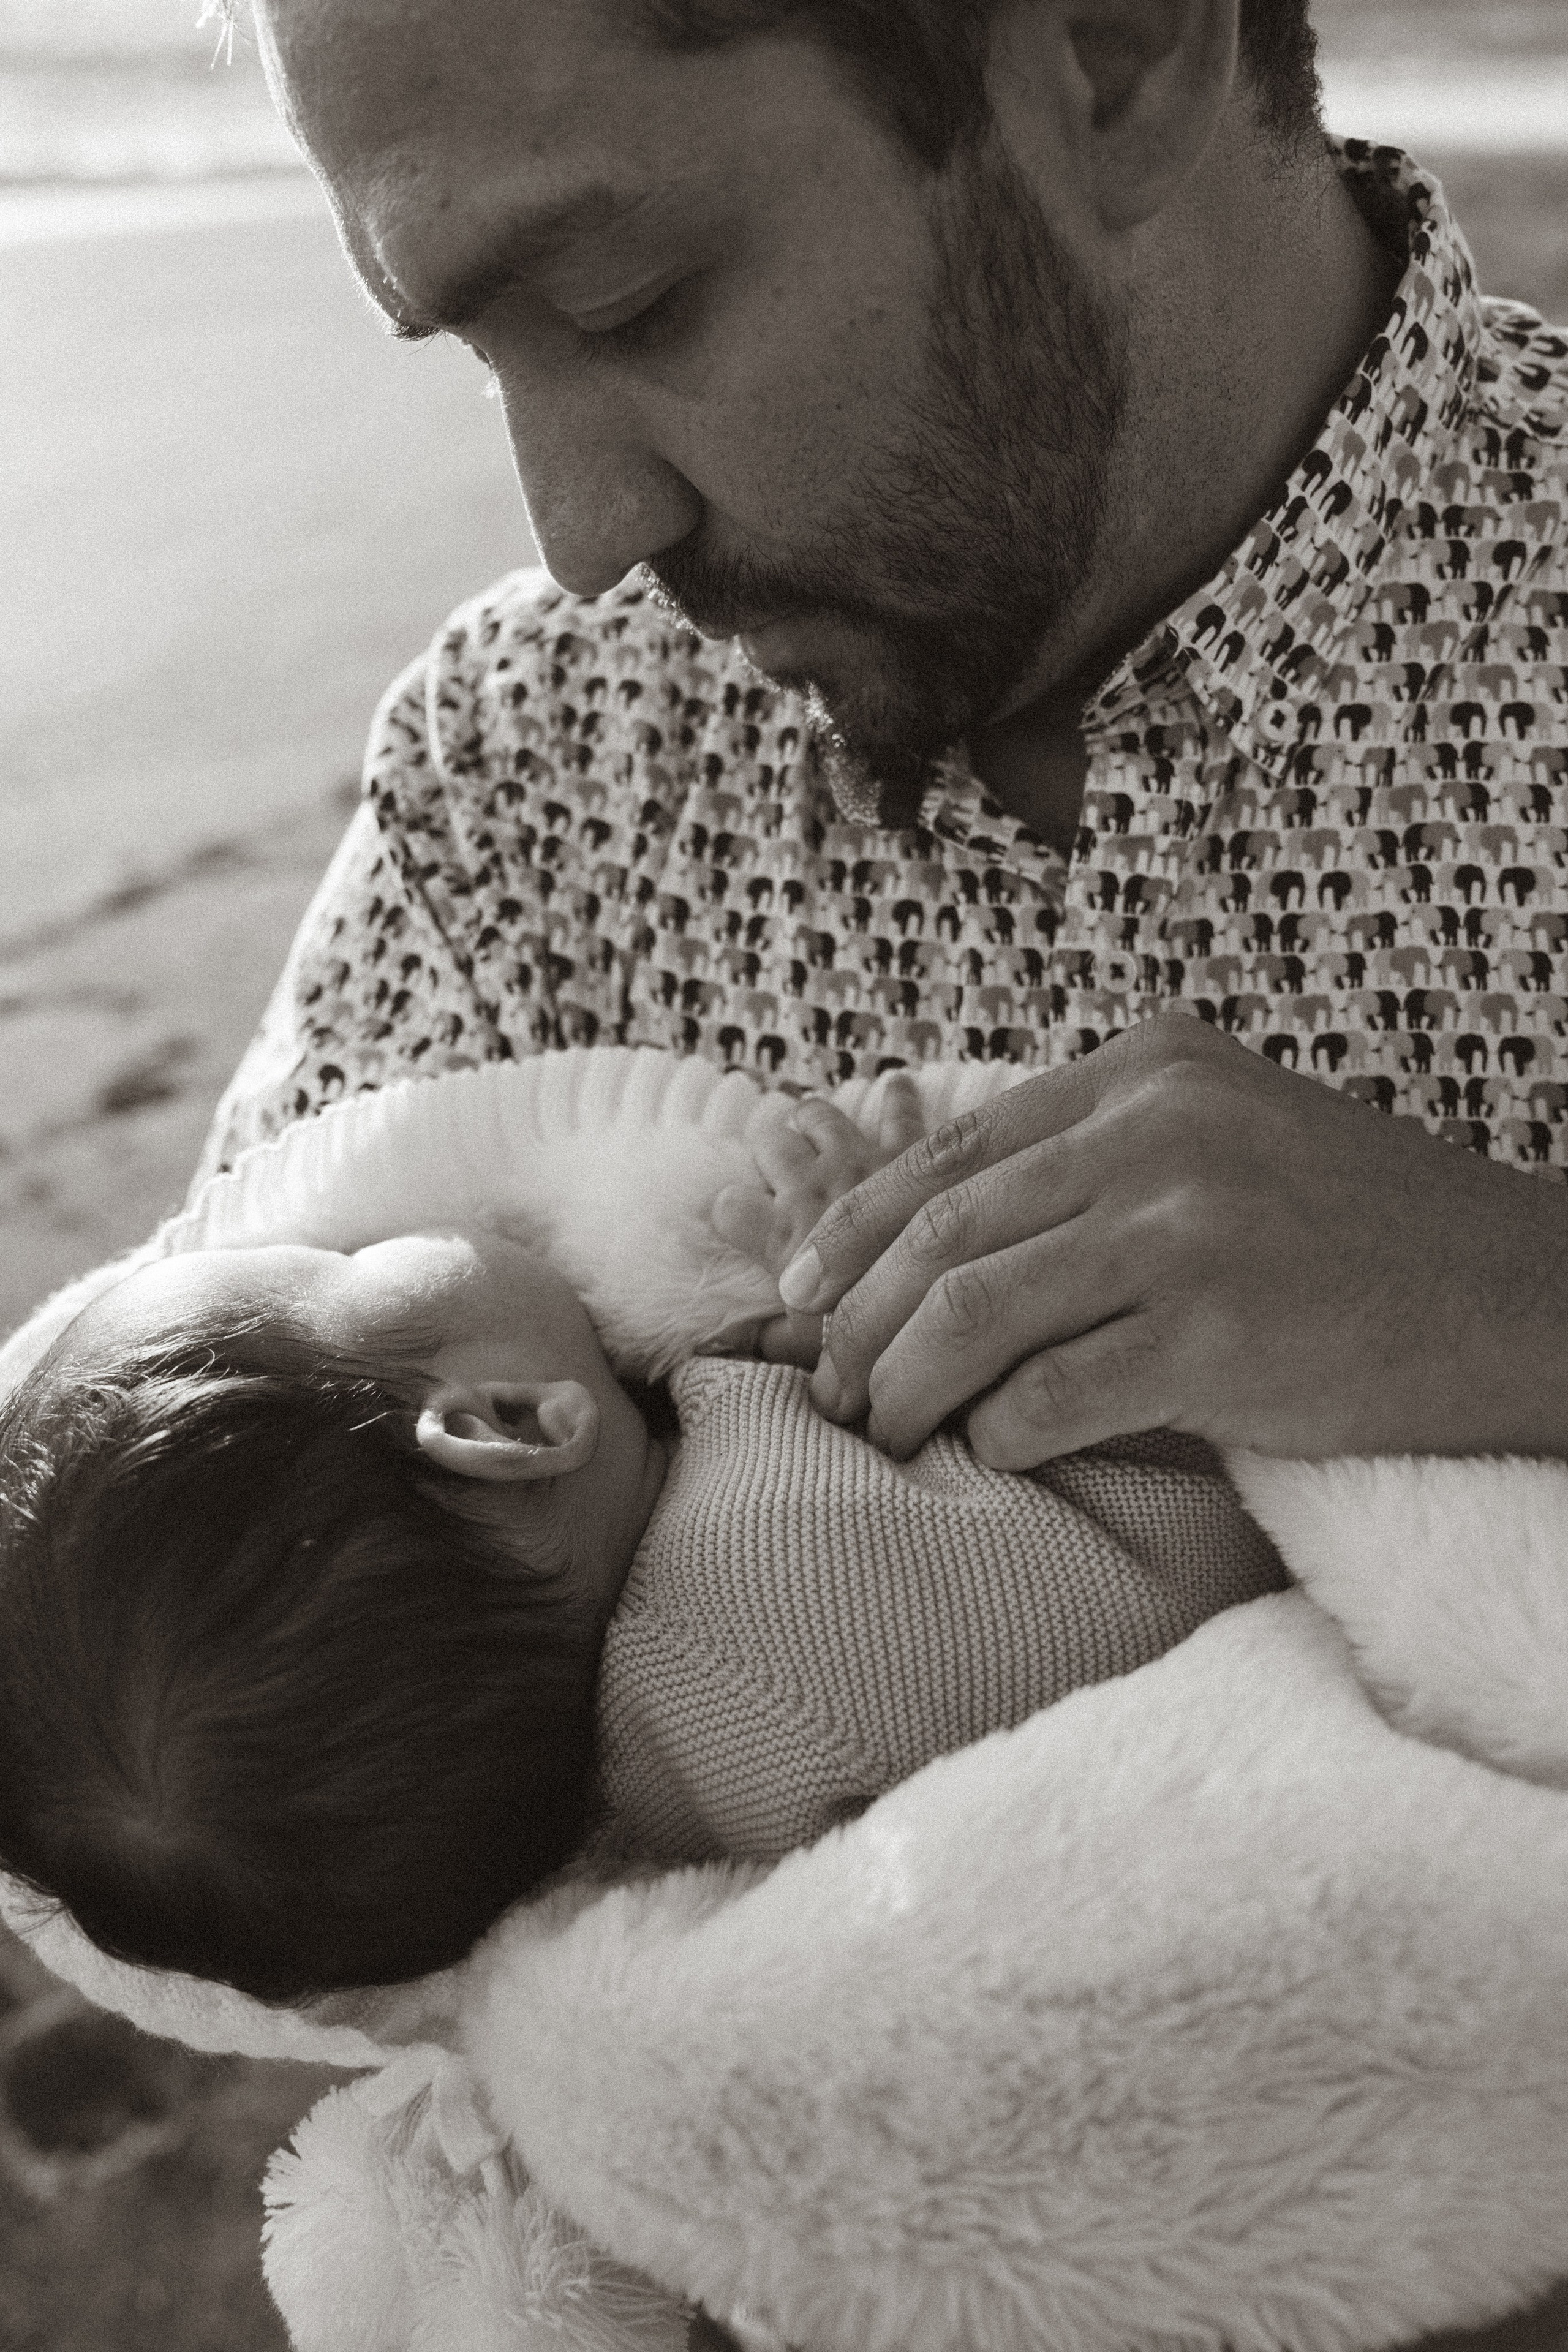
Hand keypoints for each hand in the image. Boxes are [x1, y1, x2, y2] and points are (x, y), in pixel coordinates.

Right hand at [712, 1076, 923, 1366]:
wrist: (931, 1303)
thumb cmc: (865, 1337)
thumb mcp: (805, 1354)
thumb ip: (766, 1342)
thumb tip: (735, 1342)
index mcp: (778, 1237)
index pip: (729, 1207)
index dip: (731, 1213)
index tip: (740, 1223)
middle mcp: (808, 1188)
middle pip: (769, 1143)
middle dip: (767, 1148)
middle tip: (775, 1159)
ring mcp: (856, 1162)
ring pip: (817, 1115)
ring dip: (810, 1116)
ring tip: (808, 1119)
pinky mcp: (907, 1149)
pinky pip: (898, 1109)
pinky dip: (897, 1096)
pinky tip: (898, 1084)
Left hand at [775, 1012, 1567, 1465]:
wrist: (1519, 1296)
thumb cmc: (1359, 1235)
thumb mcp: (1225, 1140)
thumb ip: (1097, 1163)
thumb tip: (937, 1247)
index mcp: (1147, 1068)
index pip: (949, 1150)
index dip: (849, 1230)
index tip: (797, 1297)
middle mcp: (1159, 1127)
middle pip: (943, 1231)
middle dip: (854, 1321)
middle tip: (822, 1387)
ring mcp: (1190, 1225)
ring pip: (973, 1312)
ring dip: (901, 1385)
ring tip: (879, 1429)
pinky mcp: (1221, 1331)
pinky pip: (1052, 1393)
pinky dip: (996, 1434)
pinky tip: (986, 1455)